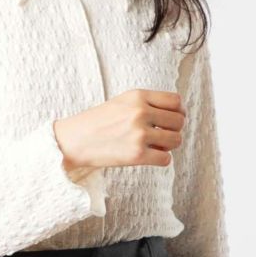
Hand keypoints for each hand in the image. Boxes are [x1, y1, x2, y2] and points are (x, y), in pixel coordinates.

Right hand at [53, 89, 185, 178]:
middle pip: (179, 122)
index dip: (178, 112)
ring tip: (154, 146)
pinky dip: (161, 160)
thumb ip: (148, 103)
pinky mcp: (137, 155)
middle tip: (161, 136)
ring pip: (176, 140)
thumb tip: (180, 115)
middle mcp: (141, 113)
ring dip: (168, 146)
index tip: (170, 120)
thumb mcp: (123, 102)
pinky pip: (166, 159)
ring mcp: (140, 134)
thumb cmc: (98, 122)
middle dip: (173, 130)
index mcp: (138, 96)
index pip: (176, 101)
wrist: (75, 141)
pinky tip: (149, 157)